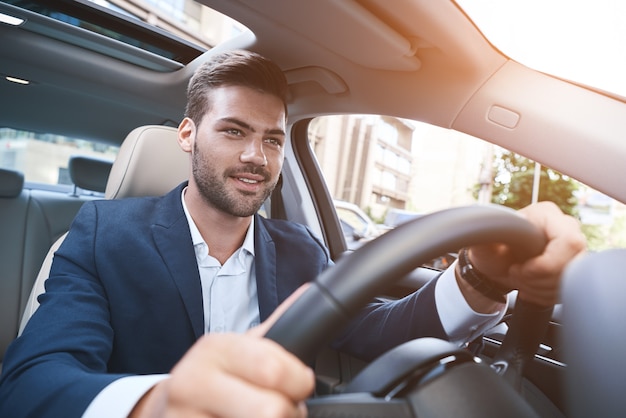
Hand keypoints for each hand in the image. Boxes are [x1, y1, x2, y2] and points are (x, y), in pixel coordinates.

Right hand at [131, 285, 313, 417]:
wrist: (165, 407)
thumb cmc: (213, 378)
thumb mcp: (239, 350)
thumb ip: (276, 328)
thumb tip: (307, 293)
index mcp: (214, 348)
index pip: (274, 369)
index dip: (300, 383)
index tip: (300, 385)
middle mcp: (192, 382)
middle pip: (271, 410)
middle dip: (288, 412)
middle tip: (281, 409)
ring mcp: (183, 417)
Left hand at [465, 201, 585, 306]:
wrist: (494, 265)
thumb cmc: (491, 249)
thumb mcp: (484, 242)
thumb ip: (487, 233)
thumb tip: (490, 225)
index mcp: (547, 215)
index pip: (570, 242)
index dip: (545, 264)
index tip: (519, 268)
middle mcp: (566, 229)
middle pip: (574, 264)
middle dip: (540, 279)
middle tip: (516, 274)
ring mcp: (573, 250)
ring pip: (572, 281)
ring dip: (540, 289)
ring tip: (520, 279)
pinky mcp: (573, 269)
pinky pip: (568, 291)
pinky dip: (545, 296)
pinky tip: (529, 286)